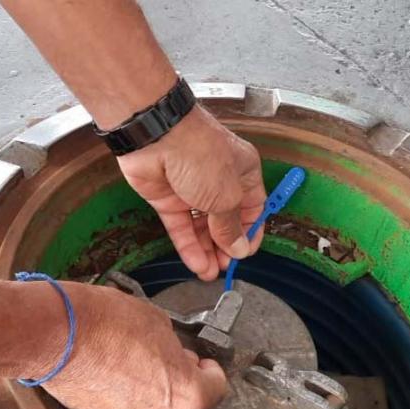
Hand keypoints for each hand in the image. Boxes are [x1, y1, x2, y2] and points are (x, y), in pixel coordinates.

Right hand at [40, 282, 227, 408]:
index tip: (204, 363)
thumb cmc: (105, 324)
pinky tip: (122, 380)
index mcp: (187, 397)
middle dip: (187, 391)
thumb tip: (176, 356)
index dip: (211, 371)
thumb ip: (176, 350)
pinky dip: (132, 406)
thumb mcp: (159, 324)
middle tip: (175, 365)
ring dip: (160, 402)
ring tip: (144, 370)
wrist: (56, 335)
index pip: (217, 390)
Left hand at [116, 106, 266, 280]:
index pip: (253, 209)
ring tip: (210, 273)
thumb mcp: (227, 196)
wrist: (156, 134)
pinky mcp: (168, 198)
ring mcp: (192, 189)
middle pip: (226, 221)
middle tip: (226, 266)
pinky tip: (196, 263)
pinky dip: (188, 246)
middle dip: (226, 246)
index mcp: (244, 172)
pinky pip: (181, 227)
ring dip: (207, 251)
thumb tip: (239, 247)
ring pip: (202, 228)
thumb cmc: (198, 150)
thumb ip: (231, 226)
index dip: (250, 232)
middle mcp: (219, 180)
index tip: (246, 253)